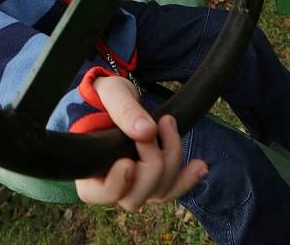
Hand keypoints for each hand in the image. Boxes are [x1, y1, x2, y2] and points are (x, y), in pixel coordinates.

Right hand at [75, 76, 207, 210]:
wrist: (119, 95)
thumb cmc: (105, 95)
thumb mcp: (110, 92)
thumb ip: (124, 109)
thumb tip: (146, 131)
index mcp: (88, 167)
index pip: (95, 193)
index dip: (115, 184)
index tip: (127, 162)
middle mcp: (110, 183)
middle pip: (134, 197)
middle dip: (152, 163)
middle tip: (155, 125)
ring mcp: (134, 184)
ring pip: (157, 192)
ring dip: (172, 162)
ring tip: (171, 125)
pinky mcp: (153, 179)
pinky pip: (172, 188)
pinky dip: (188, 178)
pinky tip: (201, 166)